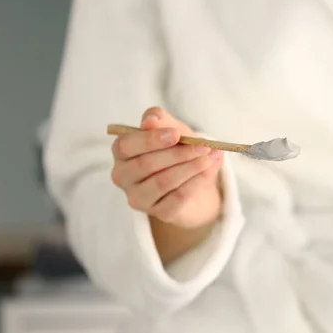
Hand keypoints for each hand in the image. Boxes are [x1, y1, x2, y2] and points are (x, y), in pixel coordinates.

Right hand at [111, 107, 223, 227]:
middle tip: (203, 146)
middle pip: (145, 164)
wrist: (194, 178)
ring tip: (210, 157)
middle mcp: (123, 176)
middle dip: (178, 154)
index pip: (125, 145)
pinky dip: (196, 182)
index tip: (176, 134)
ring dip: (191, 168)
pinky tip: (209, 170)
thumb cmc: (176, 148)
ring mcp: (139, 198)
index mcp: (122, 152)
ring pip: (163, 182)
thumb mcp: (171, 128)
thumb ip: (160, 120)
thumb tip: (150, 121)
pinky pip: (177, 198)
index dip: (150, 139)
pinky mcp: (159, 212)